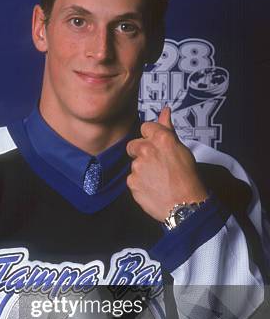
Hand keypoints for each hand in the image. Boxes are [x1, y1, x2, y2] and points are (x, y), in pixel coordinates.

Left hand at [126, 107, 207, 221]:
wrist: (185, 206)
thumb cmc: (188, 179)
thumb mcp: (182, 149)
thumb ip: (168, 129)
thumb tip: (164, 111)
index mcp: (161, 139)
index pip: (146, 127)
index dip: (151, 137)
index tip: (156, 145)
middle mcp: (146, 150)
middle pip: (134, 145)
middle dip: (141, 153)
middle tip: (156, 164)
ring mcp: (137, 167)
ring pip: (134, 163)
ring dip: (142, 169)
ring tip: (158, 179)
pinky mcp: (131, 182)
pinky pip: (132, 179)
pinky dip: (140, 183)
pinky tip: (153, 188)